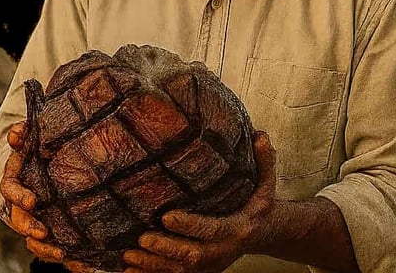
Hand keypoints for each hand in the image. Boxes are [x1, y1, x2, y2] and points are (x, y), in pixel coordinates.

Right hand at [0, 122, 89, 269]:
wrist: (44, 155)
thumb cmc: (36, 144)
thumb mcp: (30, 135)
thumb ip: (23, 132)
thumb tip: (16, 135)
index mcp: (15, 178)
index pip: (10, 188)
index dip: (18, 196)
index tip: (32, 201)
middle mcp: (20, 200)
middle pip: (18, 218)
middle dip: (28, 226)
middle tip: (42, 233)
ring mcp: (33, 213)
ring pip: (31, 235)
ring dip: (41, 247)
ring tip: (59, 253)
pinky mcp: (48, 223)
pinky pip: (47, 242)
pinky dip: (55, 251)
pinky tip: (72, 257)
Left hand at [123, 131, 276, 272]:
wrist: (264, 234)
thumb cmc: (258, 204)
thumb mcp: (266, 184)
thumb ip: (264, 161)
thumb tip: (260, 136)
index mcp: (237, 228)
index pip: (212, 229)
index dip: (190, 225)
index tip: (166, 216)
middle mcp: (223, 250)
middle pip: (193, 255)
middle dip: (167, 249)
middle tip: (143, 237)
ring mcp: (210, 264)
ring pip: (180, 270)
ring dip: (153, 265)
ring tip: (129, 254)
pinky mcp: (200, 271)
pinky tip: (130, 270)